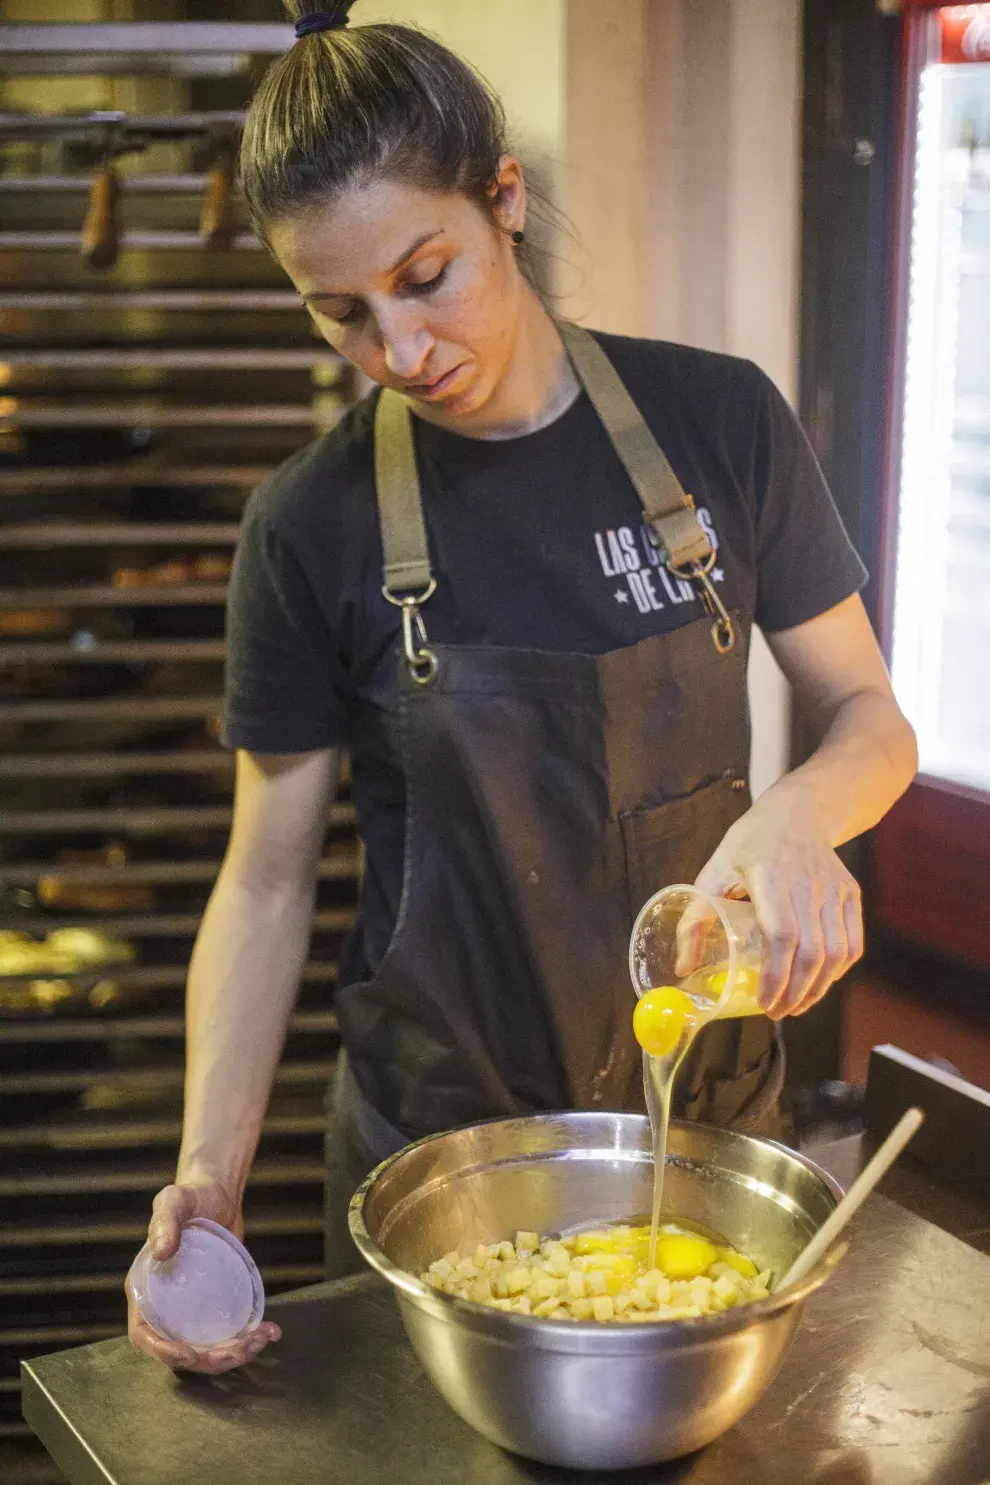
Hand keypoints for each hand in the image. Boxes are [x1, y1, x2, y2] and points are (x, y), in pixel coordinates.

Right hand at [126, 1178, 281, 1373]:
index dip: (162, 1352)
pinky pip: (227, 1332)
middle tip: (240, 1352)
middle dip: (209, 1360)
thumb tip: (161, 1251)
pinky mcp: (215, 1305)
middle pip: (180, 1350)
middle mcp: (166, 1306)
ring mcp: (191, 1309)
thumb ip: (164, 1222)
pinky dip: (247, 1337)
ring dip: (233, 1354)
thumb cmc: (189, 1196)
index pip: (144, 1334)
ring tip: (261, 1340)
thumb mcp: (173, 1201)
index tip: (188, 1354)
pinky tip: (270, 1330)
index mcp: (146, 1290)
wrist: (218, 1193)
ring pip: (207, 1347)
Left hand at [694, 786, 863, 1019]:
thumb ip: (695, 918)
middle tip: (777, 1012)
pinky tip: (819, 983)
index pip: (782, 935)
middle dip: (796, 992)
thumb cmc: (750, 844)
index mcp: (769, 874)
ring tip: (796, 1005)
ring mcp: (834, 888)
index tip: (764, 1001)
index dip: (776, 976)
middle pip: (812, 951)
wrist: (797, 812)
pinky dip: (837, 971)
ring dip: (818, 988)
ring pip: (836, 952)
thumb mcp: (714, 872)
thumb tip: (683, 966)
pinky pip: (852, 943)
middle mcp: (807, 881)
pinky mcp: (850, 893)